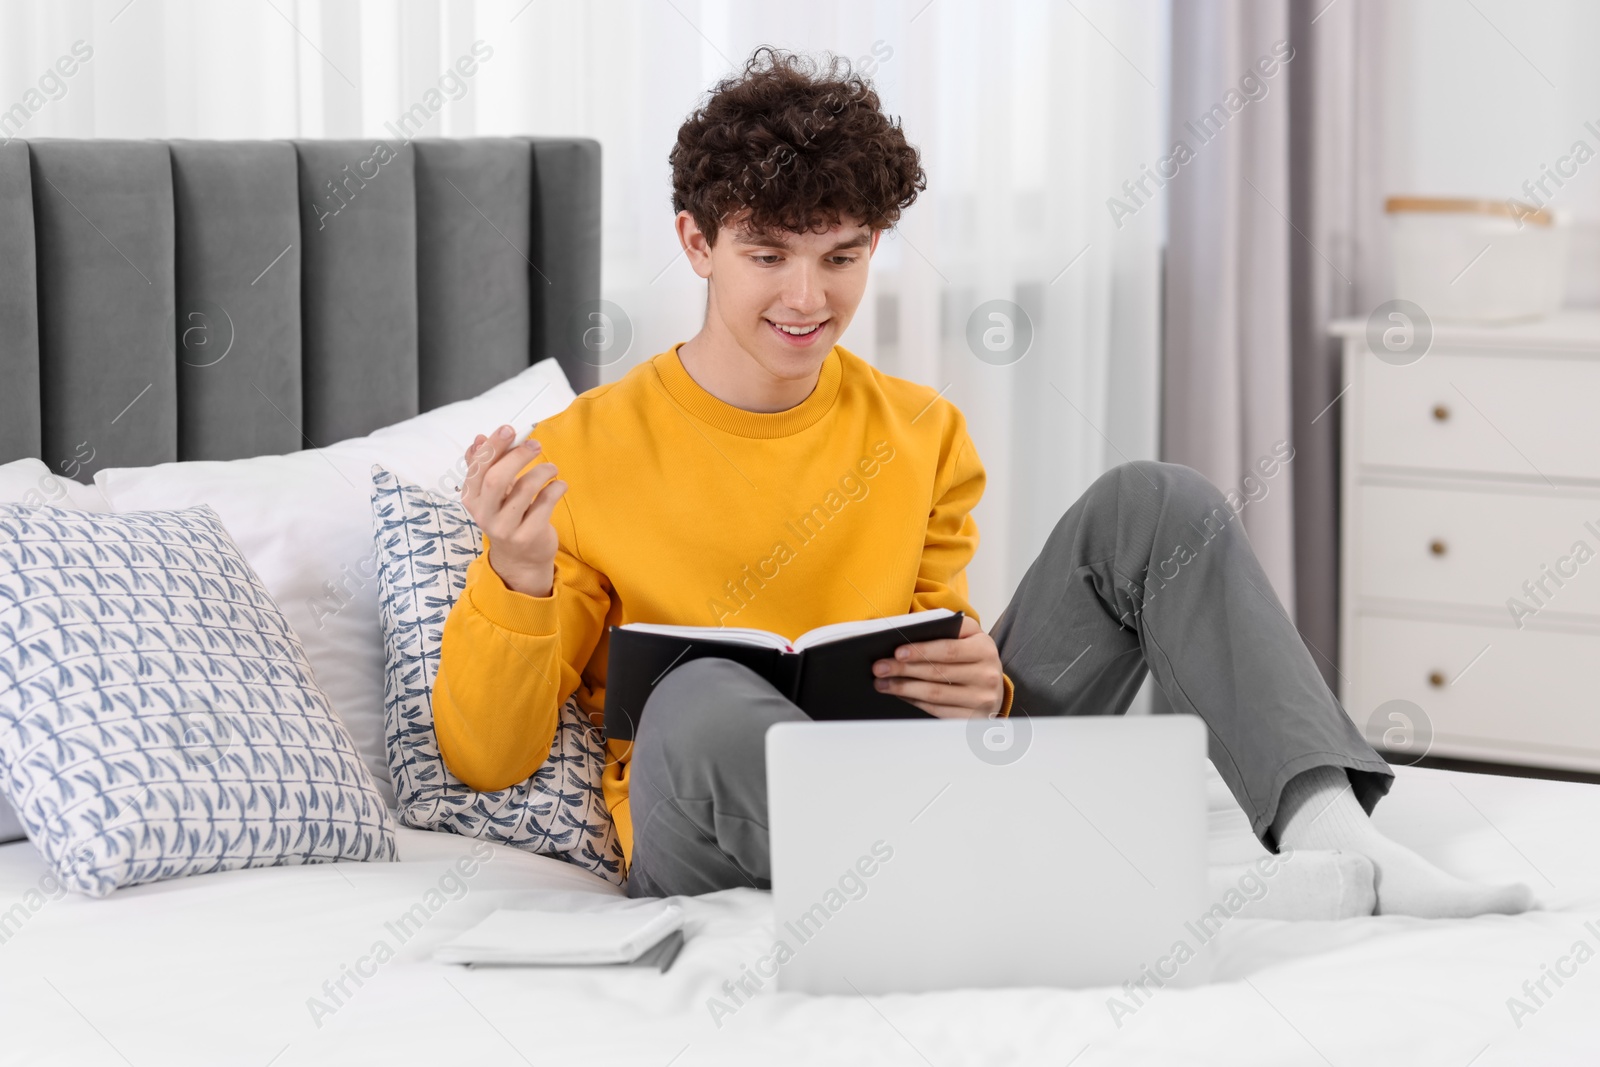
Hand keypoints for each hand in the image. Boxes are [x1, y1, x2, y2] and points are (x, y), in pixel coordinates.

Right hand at [459, 424, 566, 597]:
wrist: (520, 559)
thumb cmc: (507, 516)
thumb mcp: (491, 493)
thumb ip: (484, 466)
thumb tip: (478, 438)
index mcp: (472, 499)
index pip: (477, 468)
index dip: (493, 446)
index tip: (510, 429)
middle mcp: (484, 514)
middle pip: (496, 478)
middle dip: (516, 456)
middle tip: (535, 443)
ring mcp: (506, 527)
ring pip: (524, 489)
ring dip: (541, 471)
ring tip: (551, 468)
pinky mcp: (528, 536)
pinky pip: (545, 504)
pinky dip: (555, 488)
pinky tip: (559, 485)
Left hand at [871, 615, 1004, 717]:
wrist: (994, 685)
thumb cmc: (972, 656)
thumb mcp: (967, 637)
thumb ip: (944, 629)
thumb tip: (906, 633)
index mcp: (984, 648)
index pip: (949, 650)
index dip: (921, 651)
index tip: (897, 651)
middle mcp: (987, 674)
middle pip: (938, 673)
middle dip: (903, 669)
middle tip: (879, 667)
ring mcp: (982, 699)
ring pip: (934, 694)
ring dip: (903, 688)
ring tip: (882, 683)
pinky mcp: (973, 718)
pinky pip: (937, 710)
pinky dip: (914, 702)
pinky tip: (900, 694)